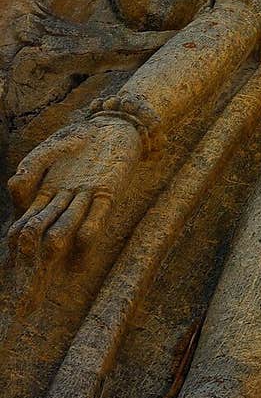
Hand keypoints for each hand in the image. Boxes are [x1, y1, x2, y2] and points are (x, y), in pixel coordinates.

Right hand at [7, 117, 141, 259]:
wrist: (113, 126)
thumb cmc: (80, 138)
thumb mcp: (50, 148)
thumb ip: (31, 166)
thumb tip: (12, 185)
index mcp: (45, 194)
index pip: (25, 221)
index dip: (17, 236)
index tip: (10, 246)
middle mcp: (63, 202)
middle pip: (44, 229)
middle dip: (35, 248)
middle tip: (29, 271)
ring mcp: (85, 199)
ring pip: (68, 225)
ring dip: (58, 238)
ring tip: (51, 252)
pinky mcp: (108, 193)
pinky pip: (98, 216)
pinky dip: (89, 230)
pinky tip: (82, 240)